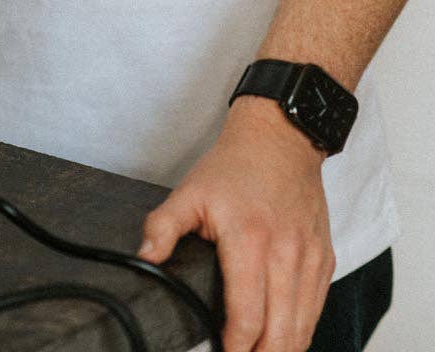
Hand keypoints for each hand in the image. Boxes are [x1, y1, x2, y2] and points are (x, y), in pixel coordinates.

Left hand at [136, 96, 335, 351]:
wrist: (281, 138)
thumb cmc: (235, 167)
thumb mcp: (190, 191)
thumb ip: (162, 227)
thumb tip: (143, 259)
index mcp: (250, 240)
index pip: (247, 317)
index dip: (233, 347)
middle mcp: (286, 254)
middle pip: (280, 334)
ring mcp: (310, 258)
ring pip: (302, 328)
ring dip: (281, 350)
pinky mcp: (325, 259)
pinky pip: (316, 310)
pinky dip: (299, 331)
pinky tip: (280, 339)